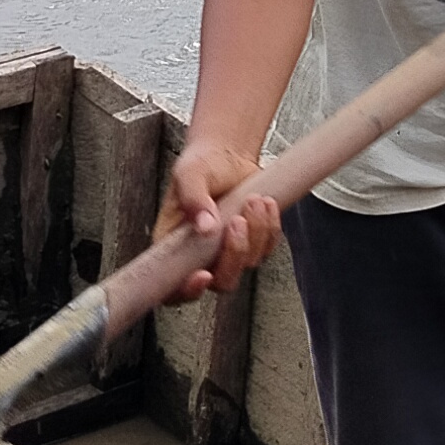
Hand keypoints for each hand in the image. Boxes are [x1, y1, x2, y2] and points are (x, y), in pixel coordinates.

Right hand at [167, 135, 282, 300]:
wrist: (227, 153)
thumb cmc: (201, 164)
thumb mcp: (189, 174)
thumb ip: (193, 199)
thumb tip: (204, 227)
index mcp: (176, 245)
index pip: (174, 287)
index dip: (187, 291)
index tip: (204, 275)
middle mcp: (202, 254)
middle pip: (222, 281)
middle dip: (235, 254)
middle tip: (237, 221)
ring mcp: (229, 250)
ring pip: (249, 263)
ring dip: (256, 232)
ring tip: (253, 200)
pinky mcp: (253, 241)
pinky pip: (268, 247)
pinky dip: (271, 226)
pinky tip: (266, 202)